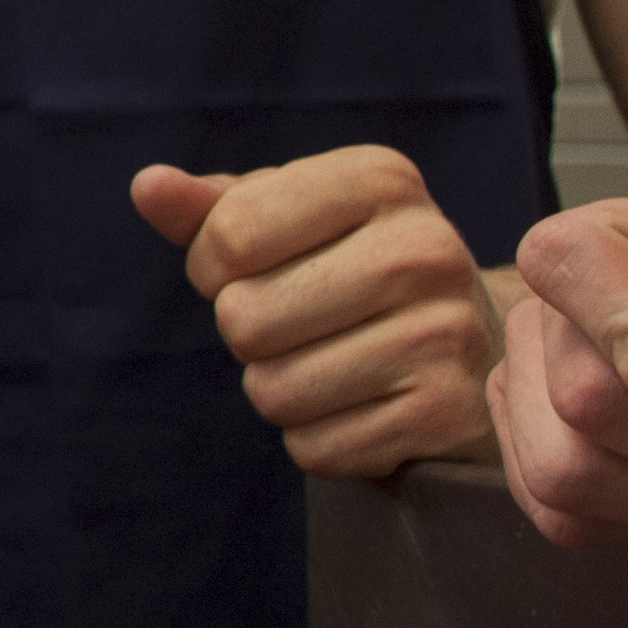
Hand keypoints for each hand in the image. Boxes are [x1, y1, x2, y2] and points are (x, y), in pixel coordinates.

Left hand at [135, 147, 499, 479]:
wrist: (478, 343)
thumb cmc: (352, 265)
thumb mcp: (289, 218)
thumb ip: (211, 206)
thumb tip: (149, 186)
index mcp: (380, 180)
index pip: (229, 234)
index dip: (213, 266)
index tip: (252, 270)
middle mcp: (426, 249)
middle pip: (243, 319)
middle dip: (246, 332)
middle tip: (298, 323)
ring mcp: (448, 334)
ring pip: (273, 392)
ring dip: (277, 388)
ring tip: (328, 362)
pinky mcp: (451, 414)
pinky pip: (316, 448)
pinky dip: (318, 438)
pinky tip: (359, 405)